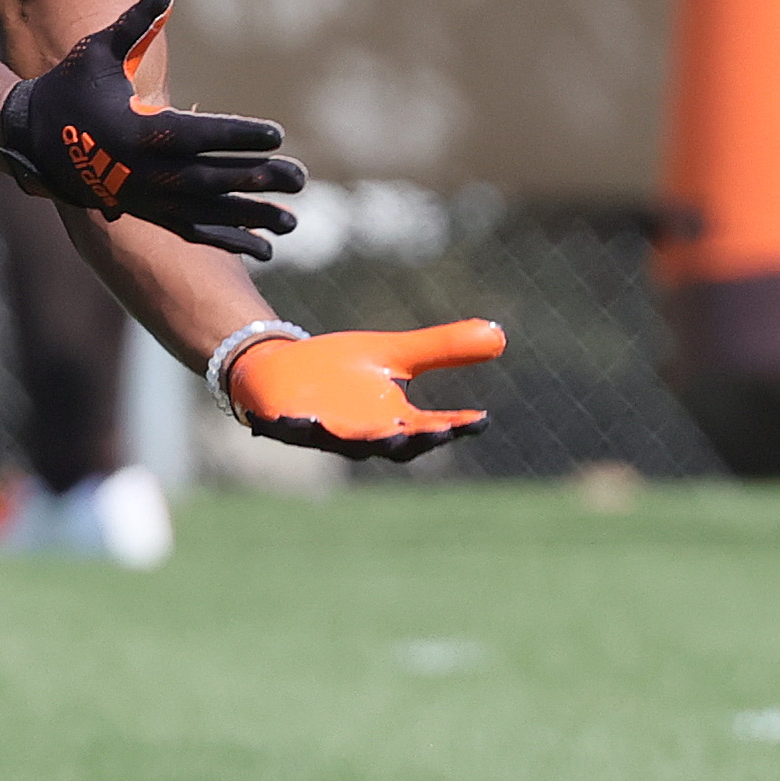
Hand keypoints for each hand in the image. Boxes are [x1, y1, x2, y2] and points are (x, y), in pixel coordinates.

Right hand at [0, 0, 304, 259]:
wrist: (30, 138)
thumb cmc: (69, 86)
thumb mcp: (99, 50)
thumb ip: (138, 20)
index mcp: (137, 131)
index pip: (198, 136)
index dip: (238, 135)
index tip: (278, 135)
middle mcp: (143, 172)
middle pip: (210, 179)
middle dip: (256, 179)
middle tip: (301, 177)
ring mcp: (145, 198)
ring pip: (206, 213)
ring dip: (250, 218)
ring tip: (293, 224)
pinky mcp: (145, 212)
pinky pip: (191, 231)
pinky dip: (226, 241)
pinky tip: (262, 250)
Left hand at [226, 320, 506, 460]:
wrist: (280, 370)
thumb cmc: (342, 369)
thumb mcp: (394, 353)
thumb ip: (441, 348)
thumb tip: (499, 336)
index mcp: (393, 422)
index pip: (431, 429)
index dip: (455, 427)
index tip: (480, 419)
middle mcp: (362, 435)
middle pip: (394, 444)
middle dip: (414, 439)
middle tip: (436, 433)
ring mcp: (324, 433)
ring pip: (348, 443)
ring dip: (366, 441)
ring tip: (389, 434)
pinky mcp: (286, 425)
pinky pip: (293, 431)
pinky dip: (300, 428)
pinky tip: (307, 421)